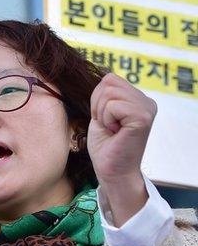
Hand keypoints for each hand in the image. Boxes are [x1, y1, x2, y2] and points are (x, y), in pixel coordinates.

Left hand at [87, 72, 154, 224]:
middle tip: (108, 126)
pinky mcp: (143, 117)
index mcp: (138, 99)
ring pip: (108, 93)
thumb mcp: (101, 114)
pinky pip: (113, 105)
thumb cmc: (105, 147)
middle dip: (98, 106)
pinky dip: (106, 119)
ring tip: (112, 129)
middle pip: (108, 83)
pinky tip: (115, 132)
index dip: (97, 100)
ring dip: (102, 114)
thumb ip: (106, 95)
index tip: (105, 120)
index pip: (109, 79)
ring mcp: (147, 108)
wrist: (112, 171)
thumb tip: (103, 74)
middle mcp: (146, 101)